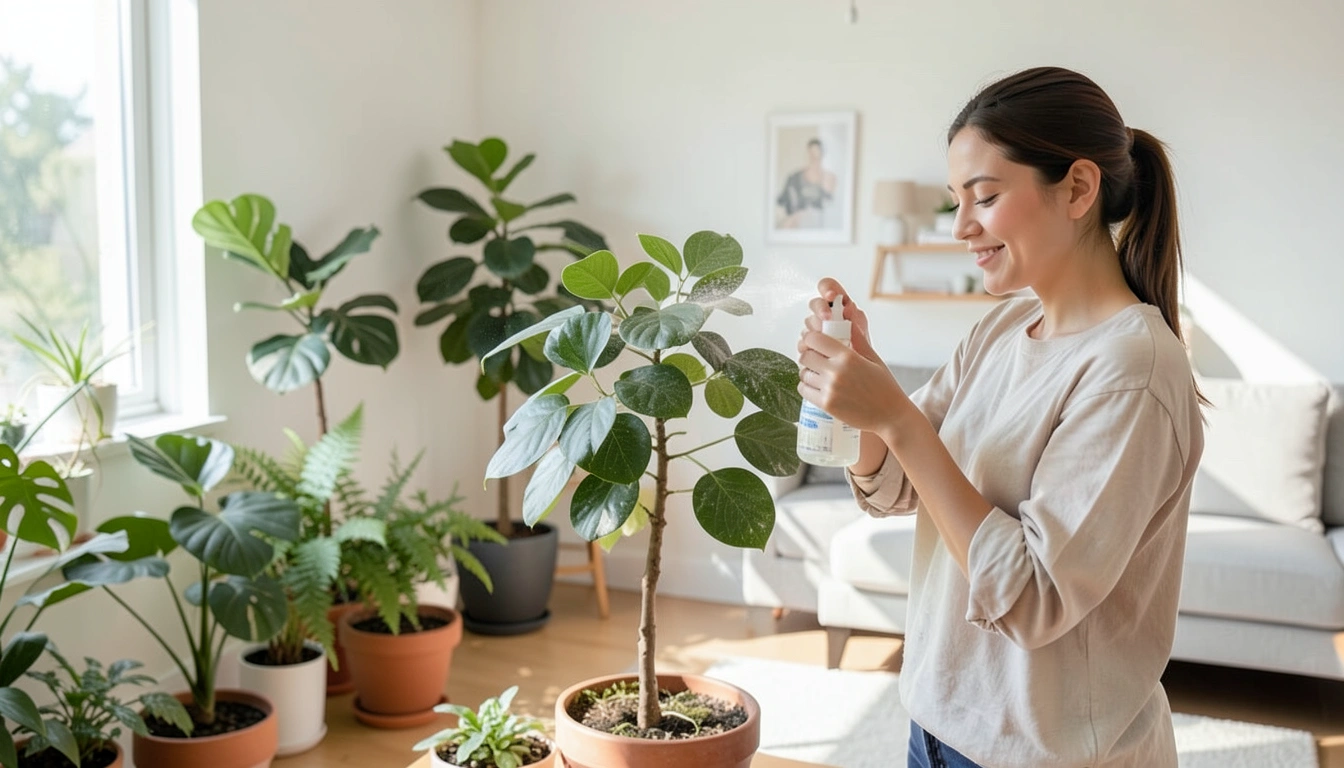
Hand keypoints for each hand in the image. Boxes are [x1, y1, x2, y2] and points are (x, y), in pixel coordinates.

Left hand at [796, 279, 908, 433]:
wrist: (890, 416)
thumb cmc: (884, 386)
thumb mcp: (874, 359)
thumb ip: (858, 339)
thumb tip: (849, 319)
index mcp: (848, 356)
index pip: (814, 339)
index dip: (811, 338)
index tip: (815, 342)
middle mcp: (836, 371)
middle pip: (805, 356)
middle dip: (808, 355)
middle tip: (816, 358)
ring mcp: (830, 389)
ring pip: (803, 373)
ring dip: (808, 372)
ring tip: (818, 373)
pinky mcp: (826, 404)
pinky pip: (804, 390)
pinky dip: (806, 386)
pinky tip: (816, 386)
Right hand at [800, 278, 878, 362]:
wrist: (858, 378)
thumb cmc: (864, 357)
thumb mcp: (864, 338)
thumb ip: (856, 322)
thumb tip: (848, 307)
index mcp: (842, 308)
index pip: (828, 287)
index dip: (827, 288)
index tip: (831, 296)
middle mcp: (827, 317)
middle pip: (815, 303)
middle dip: (820, 309)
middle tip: (827, 318)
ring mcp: (817, 331)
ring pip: (808, 323)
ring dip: (815, 331)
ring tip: (828, 341)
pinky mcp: (810, 346)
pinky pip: (803, 342)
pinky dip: (809, 347)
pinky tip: (818, 354)